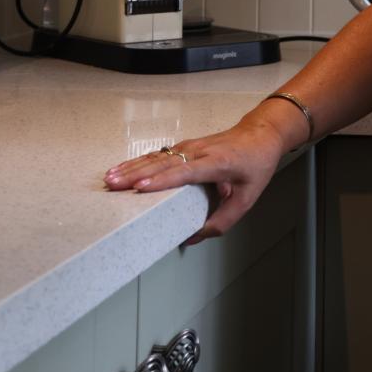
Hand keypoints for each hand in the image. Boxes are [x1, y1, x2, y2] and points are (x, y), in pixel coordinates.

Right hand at [104, 117, 289, 245]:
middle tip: (113, 186)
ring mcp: (190, 146)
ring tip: (110, 179)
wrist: (262, 133)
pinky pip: (158, 154)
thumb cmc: (256, 165)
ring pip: (157, 157)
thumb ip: (222, 221)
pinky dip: (138, 162)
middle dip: (136, 175)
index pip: (186, 171)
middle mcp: (200, 151)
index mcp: (218, 163)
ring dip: (132, 167)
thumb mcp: (248, 198)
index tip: (140, 188)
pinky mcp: (184, 145)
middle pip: (164, 163)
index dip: (162, 181)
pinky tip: (121, 169)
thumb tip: (192, 237)